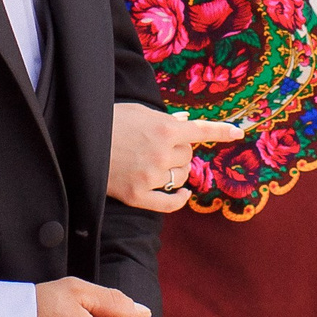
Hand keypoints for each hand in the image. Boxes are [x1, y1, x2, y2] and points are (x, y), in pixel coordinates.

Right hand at [109, 103, 243, 212]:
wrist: (78, 144)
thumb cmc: (109, 122)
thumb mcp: (138, 113)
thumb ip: (165, 120)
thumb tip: (186, 122)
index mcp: (164, 129)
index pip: (201, 131)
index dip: (222, 132)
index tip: (239, 133)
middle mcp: (162, 154)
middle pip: (188, 156)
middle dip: (179, 150)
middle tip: (159, 145)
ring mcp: (151, 177)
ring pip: (180, 177)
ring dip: (175, 171)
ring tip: (155, 162)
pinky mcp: (138, 196)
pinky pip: (169, 203)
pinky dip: (179, 199)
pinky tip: (184, 196)